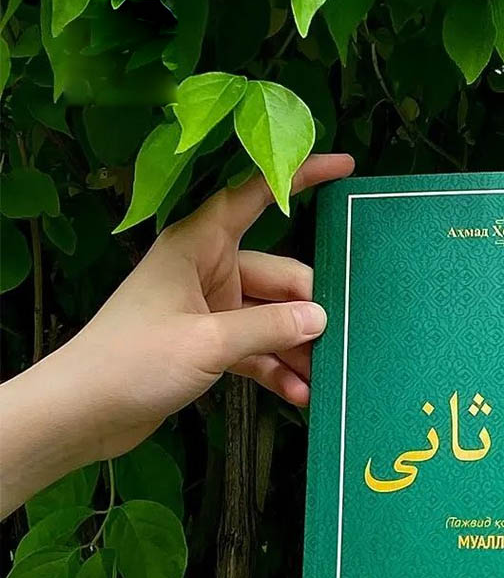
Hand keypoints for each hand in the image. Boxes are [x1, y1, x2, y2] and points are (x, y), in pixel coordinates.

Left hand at [0, 153, 352, 515]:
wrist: (84, 411)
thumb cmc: (132, 361)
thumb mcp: (208, 342)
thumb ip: (268, 327)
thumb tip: (319, 317)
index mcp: (198, 246)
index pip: (254, 196)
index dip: (299, 177)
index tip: (344, 165)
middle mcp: (207, 270)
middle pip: (279, 275)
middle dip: (307, 310)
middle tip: (336, 343)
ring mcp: (209, 308)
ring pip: (271, 318)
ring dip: (295, 349)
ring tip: (323, 380)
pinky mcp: (209, 344)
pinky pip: (256, 349)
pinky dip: (276, 369)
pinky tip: (300, 394)